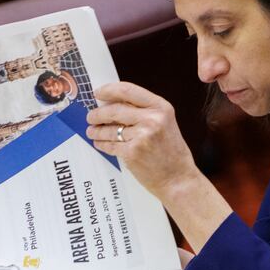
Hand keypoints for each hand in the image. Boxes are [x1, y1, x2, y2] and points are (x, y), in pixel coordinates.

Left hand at [86, 82, 198, 198]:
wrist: (178, 179)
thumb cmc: (172, 153)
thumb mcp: (165, 123)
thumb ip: (145, 112)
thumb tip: (114, 104)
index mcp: (161, 107)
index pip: (128, 90)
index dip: (109, 90)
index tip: (98, 93)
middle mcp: (152, 119)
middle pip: (114, 109)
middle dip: (97, 113)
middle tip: (91, 116)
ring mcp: (142, 136)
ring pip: (109, 129)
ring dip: (96, 131)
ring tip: (92, 132)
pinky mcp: (132, 153)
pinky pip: (110, 145)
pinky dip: (102, 144)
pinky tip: (99, 143)